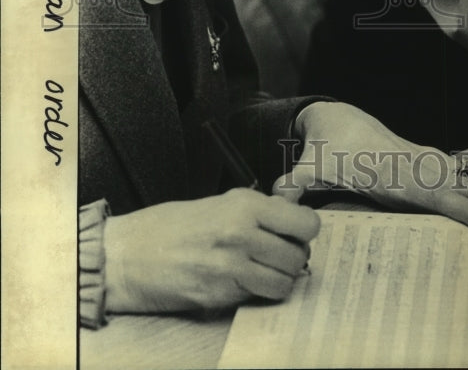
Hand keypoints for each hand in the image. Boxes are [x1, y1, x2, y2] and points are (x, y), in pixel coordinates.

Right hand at [103, 189, 319, 313]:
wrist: (130, 253)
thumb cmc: (171, 226)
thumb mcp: (221, 202)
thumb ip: (259, 210)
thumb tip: (293, 214)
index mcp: (245, 205)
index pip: (305, 223)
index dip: (304, 232)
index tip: (296, 235)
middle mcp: (242, 233)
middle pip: (298, 256)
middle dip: (292, 259)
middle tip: (277, 257)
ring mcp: (231, 266)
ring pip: (284, 282)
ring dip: (278, 280)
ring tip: (260, 272)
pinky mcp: (219, 294)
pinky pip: (258, 297)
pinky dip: (256, 294)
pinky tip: (241, 283)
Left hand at [272, 101, 467, 231]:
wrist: (336, 120)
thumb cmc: (326, 149)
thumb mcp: (308, 166)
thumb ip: (295, 181)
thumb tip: (278, 195)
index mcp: (393, 170)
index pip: (432, 190)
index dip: (460, 206)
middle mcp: (416, 165)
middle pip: (462, 184)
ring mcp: (427, 164)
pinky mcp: (431, 166)